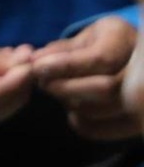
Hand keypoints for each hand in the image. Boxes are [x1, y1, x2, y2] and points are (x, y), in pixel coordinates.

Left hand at [31, 16, 140, 140]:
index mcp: (124, 38)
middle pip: (107, 88)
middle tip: (42, 83)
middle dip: (66, 88)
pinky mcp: (138, 119)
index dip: (66, 65)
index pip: (101, 59)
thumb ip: (62, 49)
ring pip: (107, 109)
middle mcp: (142, 68)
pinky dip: (85, 124)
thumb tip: (34, 60)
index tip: (37, 66)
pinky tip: (72, 114)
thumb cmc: (101, 43)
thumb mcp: (84, 37)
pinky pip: (111, 129)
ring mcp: (143, 97)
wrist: (131, 57)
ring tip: (56, 93)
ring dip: (72, 104)